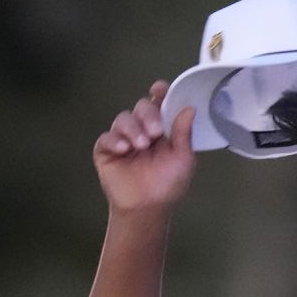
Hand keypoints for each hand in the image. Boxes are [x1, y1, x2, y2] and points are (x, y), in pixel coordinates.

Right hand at [93, 80, 195, 214]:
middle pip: (141, 107)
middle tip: (155, 132)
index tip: (160, 89)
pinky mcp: (107, 150)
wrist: (148, 207)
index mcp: (162, 130)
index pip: (160, 104)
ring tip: (141, 145)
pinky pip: (106, 137)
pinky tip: (124, 149)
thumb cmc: (167, 185)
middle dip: (148, 115)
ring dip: (133, 128)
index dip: (160, 93)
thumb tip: (189, 108)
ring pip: (123, 118)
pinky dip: (115, 140)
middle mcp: (143, 130)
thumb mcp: (183, 158)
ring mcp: (124, 139)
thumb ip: (183, 133)